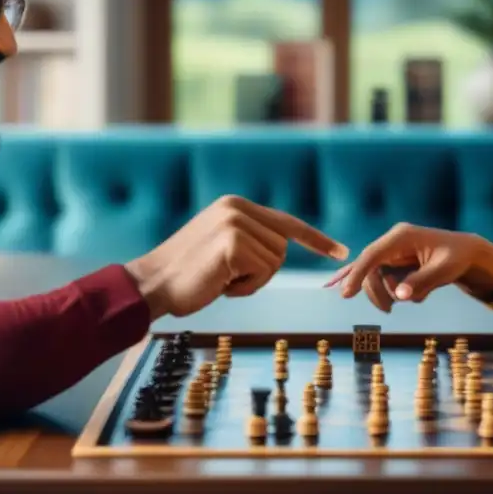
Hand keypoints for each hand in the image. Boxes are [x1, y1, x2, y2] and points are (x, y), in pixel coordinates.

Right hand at [126, 195, 347, 317]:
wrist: (151, 285)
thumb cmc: (184, 275)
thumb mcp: (220, 246)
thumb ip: (248, 239)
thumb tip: (280, 246)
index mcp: (234, 205)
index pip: (285, 222)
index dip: (315, 239)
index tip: (341, 253)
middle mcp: (237, 208)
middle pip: (282, 248)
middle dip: (261, 272)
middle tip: (226, 278)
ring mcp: (235, 223)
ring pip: (274, 262)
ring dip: (252, 281)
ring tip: (219, 279)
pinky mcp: (233, 243)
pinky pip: (262, 273)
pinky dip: (244, 288)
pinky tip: (218, 283)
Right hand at [324, 222, 492, 312]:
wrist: (465, 253)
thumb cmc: (456, 258)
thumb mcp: (444, 270)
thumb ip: (422, 282)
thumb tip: (399, 296)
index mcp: (401, 236)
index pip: (372, 255)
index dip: (357, 274)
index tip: (346, 294)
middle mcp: (392, 241)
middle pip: (369, 269)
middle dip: (376, 292)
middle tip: (389, 312)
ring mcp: (390, 251)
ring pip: (373, 277)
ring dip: (387, 293)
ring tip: (413, 296)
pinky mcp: (391, 260)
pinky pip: (370, 271)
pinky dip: (356, 279)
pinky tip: (331, 285)